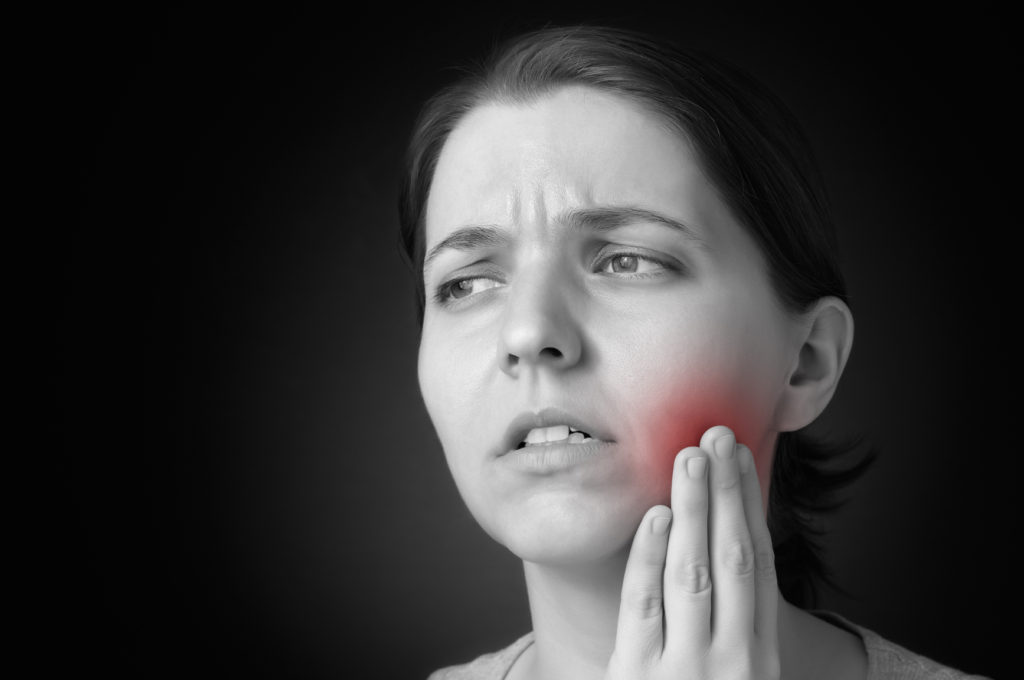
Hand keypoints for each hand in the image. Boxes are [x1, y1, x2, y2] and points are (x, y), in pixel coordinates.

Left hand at [606, 426, 780, 678]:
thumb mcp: (734, 678)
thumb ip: (732, 629)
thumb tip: (725, 553)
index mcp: (760, 658)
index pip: (759, 565)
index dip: (749, 509)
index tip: (743, 462)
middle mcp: (732, 659)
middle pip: (732, 558)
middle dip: (725, 495)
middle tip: (718, 437)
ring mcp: (686, 668)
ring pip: (692, 573)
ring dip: (691, 511)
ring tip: (690, 459)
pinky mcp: (638, 677)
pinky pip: (643, 606)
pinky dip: (650, 558)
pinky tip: (656, 517)